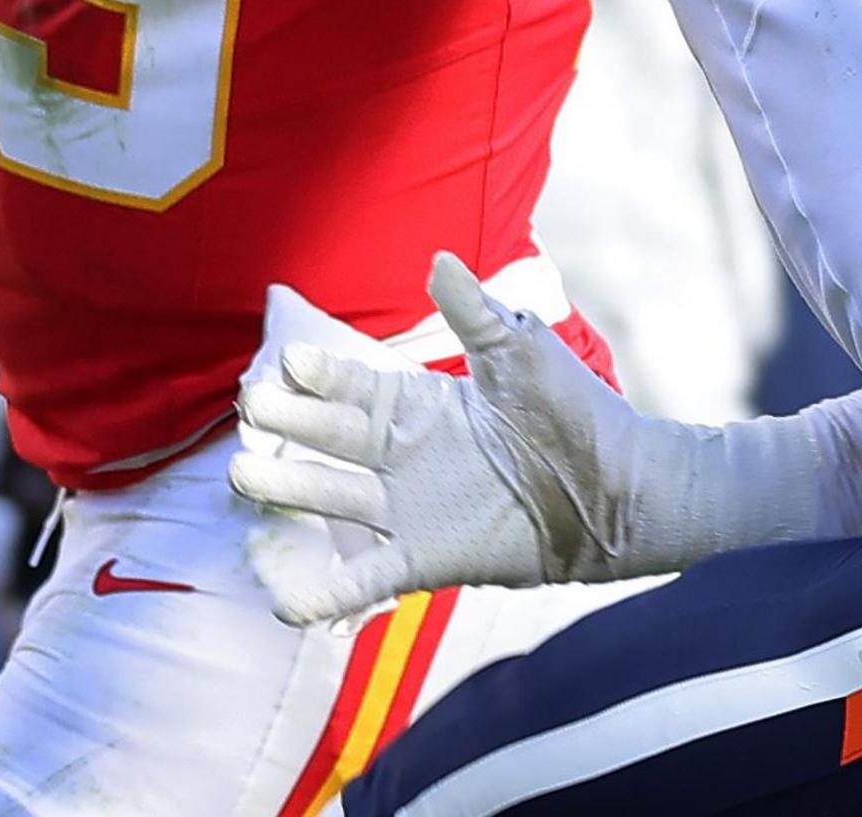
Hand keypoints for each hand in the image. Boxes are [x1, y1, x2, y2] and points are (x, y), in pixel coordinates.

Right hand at [231, 254, 644, 624]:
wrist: (617, 495)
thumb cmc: (575, 416)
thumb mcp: (521, 354)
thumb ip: (474, 314)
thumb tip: (438, 259)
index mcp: (420, 405)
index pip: (354, 385)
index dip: (320, 374)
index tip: (288, 361)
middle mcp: (403, 456)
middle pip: (329, 438)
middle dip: (289, 423)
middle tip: (249, 411)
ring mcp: (408, 509)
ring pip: (332, 497)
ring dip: (289, 489)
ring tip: (244, 475)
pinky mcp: (424, 559)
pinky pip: (363, 576)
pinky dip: (325, 592)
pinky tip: (285, 602)